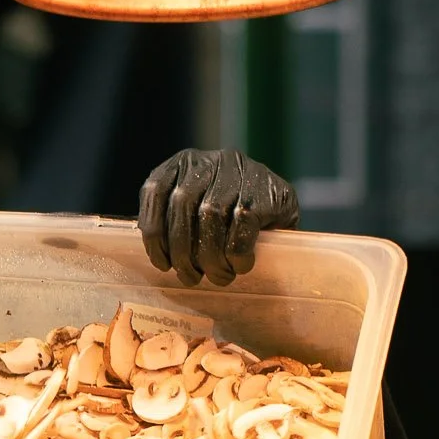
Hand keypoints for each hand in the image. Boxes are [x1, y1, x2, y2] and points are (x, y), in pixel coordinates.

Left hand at [138, 146, 298, 288]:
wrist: (283, 212)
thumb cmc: (232, 220)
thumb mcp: (197, 212)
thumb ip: (174, 222)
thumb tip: (155, 255)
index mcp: (184, 163)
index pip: (155, 191)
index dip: (154, 234)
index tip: (163, 264)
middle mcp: (212, 160)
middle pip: (182, 206)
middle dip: (183, 252)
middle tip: (191, 278)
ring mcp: (241, 170)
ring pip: (211, 216)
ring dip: (210, 257)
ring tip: (217, 277)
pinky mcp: (268, 190)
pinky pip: (242, 226)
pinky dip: (237, 254)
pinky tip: (240, 266)